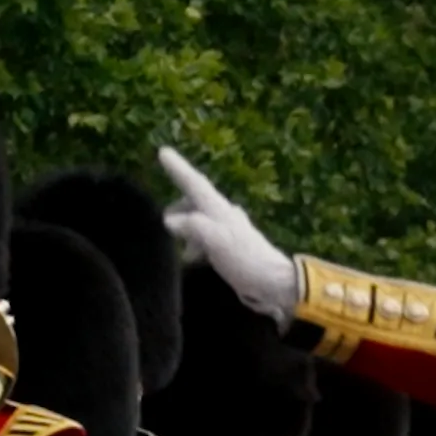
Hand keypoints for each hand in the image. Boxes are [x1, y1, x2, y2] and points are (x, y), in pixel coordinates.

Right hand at [157, 146, 298, 325]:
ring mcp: (227, 232)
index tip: (163, 151)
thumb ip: (192, 226)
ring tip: (175, 245)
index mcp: (219, 209)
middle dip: (178, 207)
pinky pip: (205, 239)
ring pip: (199, 221)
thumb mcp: (216, 240)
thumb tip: (170, 221)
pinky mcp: (229, 249)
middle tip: (162, 220)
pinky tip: (190, 258)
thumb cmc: (245, 259)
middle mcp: (223, 215)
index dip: (178, 168)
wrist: (273, 283)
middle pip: (195, 202)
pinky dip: (194, 244)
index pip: (194, 184)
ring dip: (185, 228)